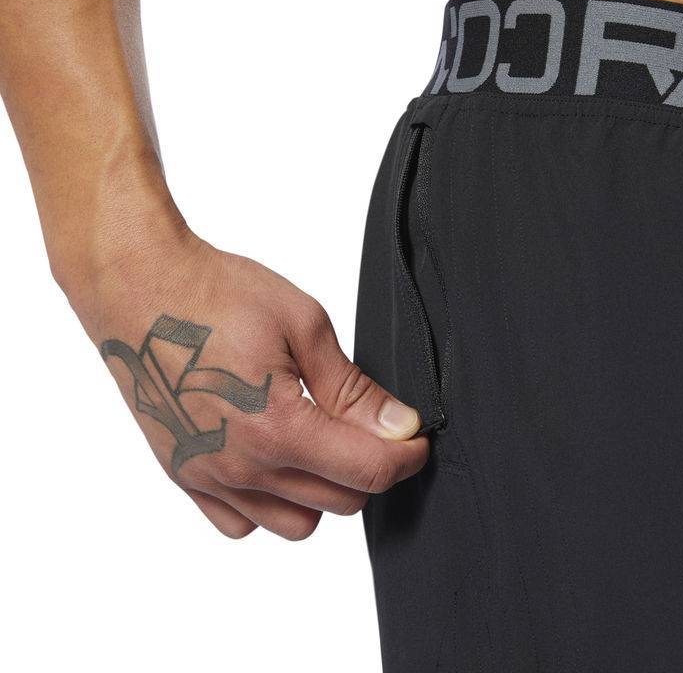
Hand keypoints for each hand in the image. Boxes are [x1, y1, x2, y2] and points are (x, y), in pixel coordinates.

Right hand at [66, 228, 428, 540]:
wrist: (139, 284)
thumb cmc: (216, 294)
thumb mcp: (304, 326)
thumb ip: (353, 388)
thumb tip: (399, 426)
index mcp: (278, 428)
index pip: (368, 471)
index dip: (407, 457)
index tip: (418, 439)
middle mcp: (241, 466)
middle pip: (340, 502)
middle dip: (371, 469)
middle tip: (375, 429)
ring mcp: (208, 477)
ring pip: (296, 524)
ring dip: (324, 492)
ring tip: (323, 443)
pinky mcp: (183, 475)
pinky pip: (242, 523)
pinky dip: (271, 503)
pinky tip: (275, 459)